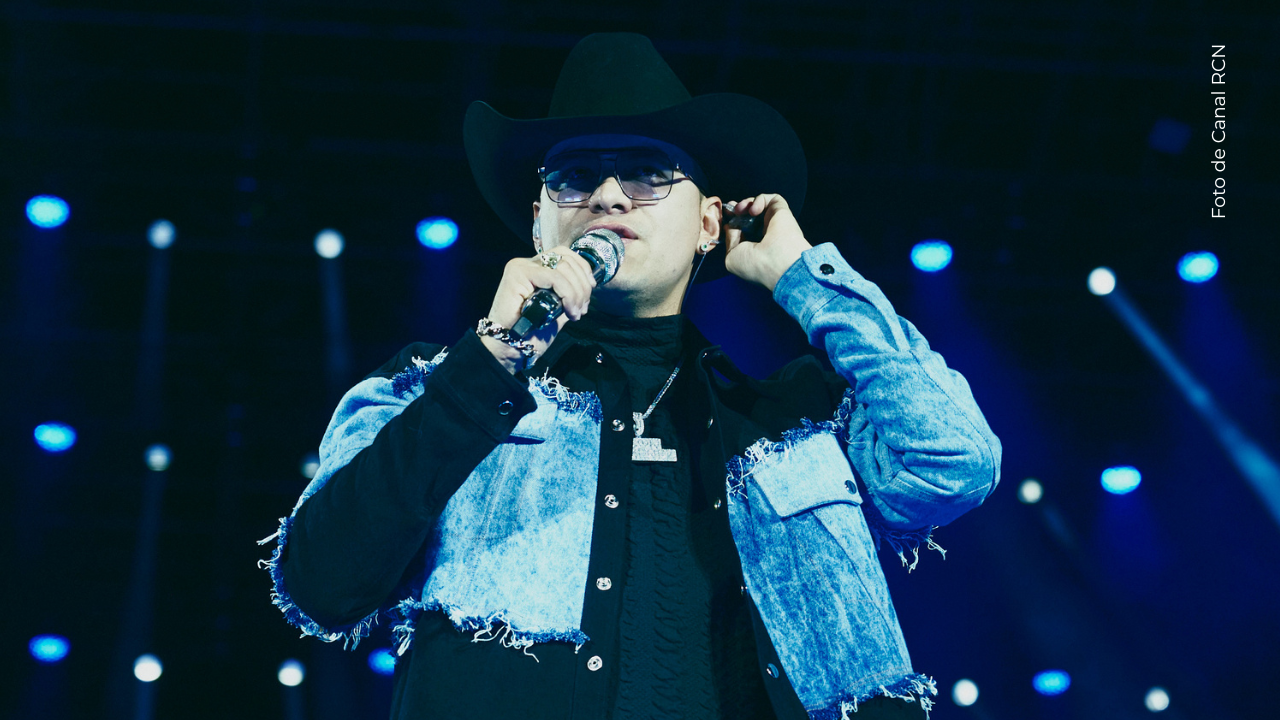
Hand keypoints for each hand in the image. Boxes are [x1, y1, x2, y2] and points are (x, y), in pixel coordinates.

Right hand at [480, 248, 596, 373]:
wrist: (511, 348)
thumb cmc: (532, 333)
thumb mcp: (557, 309)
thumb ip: (568, 294)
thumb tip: (588, 285)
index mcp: (537, 267)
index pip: (565, 254)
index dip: (583, 268)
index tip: (591, 289)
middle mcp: (528, 263)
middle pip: (566, 260)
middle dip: (582, 285)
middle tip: (582, 308)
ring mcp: (521, 267)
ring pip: (562, 268)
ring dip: (576, 292)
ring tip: (576, 313)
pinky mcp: (517, 274)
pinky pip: (553, 278)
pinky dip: (567, 294)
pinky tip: (569, 311)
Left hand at [721, 194, 812, 291]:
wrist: (777, 260)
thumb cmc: (754, 264)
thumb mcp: (732, 256)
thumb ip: (730, 240)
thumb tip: (729, 226)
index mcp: (754, 247)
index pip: (742, 230)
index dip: (733, 221)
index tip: (725, 216)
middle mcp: (765, 234)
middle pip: (749, 215)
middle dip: (738, 209)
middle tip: (731, 208)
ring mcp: (774, 223)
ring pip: (758, 206)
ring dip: (746, 204)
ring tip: (740, 210)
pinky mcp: (781, 211)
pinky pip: (770, 199)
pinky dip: (759, 200)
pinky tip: (754, 210)